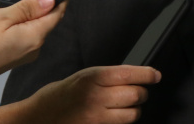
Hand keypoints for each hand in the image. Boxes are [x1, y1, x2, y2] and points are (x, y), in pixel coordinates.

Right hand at [0, 0, 65, 106]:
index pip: (56, 14)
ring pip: (20, 21)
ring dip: (11, 6)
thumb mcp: (2, 18)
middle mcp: (31, 46)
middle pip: (39, 18)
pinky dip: (2, 16)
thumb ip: (28, 7)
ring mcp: (19, 50)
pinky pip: (8, 30)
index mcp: (35, 37)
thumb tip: (50, 0)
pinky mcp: (6, 52)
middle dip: (32, 1)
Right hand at [21, 66, 160, 123]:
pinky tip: (115, 116)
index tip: (155, 75)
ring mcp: (96, 118)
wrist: (38, 117)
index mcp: (94, 78)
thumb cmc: (61, 94)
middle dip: (141, 93)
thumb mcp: (84, 76)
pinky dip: (122, 121)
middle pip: (136, 95)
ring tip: (125, 106)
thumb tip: (136, 75)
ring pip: (132, 114)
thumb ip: (109, 76)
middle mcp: (97, 97)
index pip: (131, 74)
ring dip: (134, 110)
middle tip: (137, 91)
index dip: (148, 74)